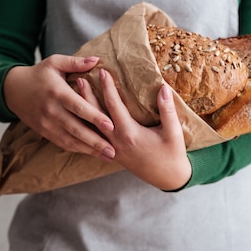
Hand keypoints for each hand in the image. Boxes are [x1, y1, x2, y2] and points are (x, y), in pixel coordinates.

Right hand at [3, 55, 115, 160]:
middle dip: (96, 141)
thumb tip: (97, 60)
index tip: (111, 125)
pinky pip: (63, 143)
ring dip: (90, 150)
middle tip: (114, 151)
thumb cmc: (39, 74)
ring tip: (108, 157)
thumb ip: (76, 63)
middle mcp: (52, 111)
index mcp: (57, 93)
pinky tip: (92, 153)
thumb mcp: (55, 62)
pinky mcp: (44, 132)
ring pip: (71, 140)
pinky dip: (78, 149)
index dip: (95, 117)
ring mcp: (47, 124)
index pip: (79, 107)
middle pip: (77, 129)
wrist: (13, 90)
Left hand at [79, 69, 191, 190]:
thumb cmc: (172, 155)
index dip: (107, 87)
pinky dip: (87, 125)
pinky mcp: (112, 154)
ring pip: (92, 127)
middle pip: (96, 115)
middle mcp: (116, 141)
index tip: (102, 71)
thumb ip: (167, 109)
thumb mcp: (174, 132)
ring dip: (84, 110)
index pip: (114, 106)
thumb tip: (163, 87)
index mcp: (129, 134)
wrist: (169, 179)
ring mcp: (112, 149)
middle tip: (78, 78)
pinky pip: (94, 138)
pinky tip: (82, 117)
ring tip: (76, 95)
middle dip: (87, 96)